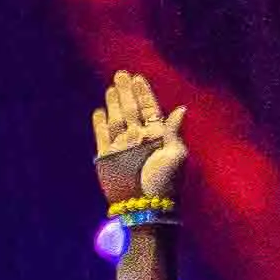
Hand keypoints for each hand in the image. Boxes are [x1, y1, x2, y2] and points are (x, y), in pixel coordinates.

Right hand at [87, 71, 188, 219]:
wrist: (145, 205)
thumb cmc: (165, 181)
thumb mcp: (176, 154)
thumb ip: (173, 131)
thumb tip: (181, 109)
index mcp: (158, 135)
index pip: (150, 109)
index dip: (144, 93)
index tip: (138, 77)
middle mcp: (139, 138)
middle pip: (131, 110)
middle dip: (126, 92)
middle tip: (121, 74)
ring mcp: (122, 146)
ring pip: (116, 119)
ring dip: (114, 103)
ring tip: (111, 87)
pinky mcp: (107, 156)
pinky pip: (102, 135)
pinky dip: (99, 123)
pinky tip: (99, 111)